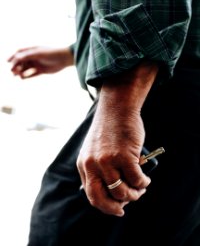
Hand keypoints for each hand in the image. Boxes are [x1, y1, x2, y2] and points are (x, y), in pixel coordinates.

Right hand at [7, 46, 73, 77]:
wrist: (64, 59)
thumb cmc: (51, 53)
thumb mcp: (38, 53)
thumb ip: (27, 55)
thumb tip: (16, 57)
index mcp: (32, 50)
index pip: (20, 53)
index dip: (13, 57)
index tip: (7, 61)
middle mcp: (34, 57)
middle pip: (21, 61)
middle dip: (16, 65)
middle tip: (12, 71)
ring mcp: (37, 64)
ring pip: (26, 68)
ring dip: (20, 71)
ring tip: (16, 75)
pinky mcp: (41, 71)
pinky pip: (32, 74)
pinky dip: (27, 76)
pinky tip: (22, 78)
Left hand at [77, 62, 157, 216]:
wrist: (117, 108)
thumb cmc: (109, 129)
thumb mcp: (95, 149)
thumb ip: (98, 168)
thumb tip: (114, 192)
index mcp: (84, 164)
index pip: (91, 194)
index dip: (105, 205)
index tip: (116, 208)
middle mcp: (93, 165)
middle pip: (102, 198)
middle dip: (116, 207)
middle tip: (127, 205)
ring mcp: (108, 161)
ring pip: (122, 191)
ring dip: (134, 194)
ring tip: (140, 188)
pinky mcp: (124, 156)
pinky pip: (136, 179)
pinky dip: (143, 183)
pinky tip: (146, 180)